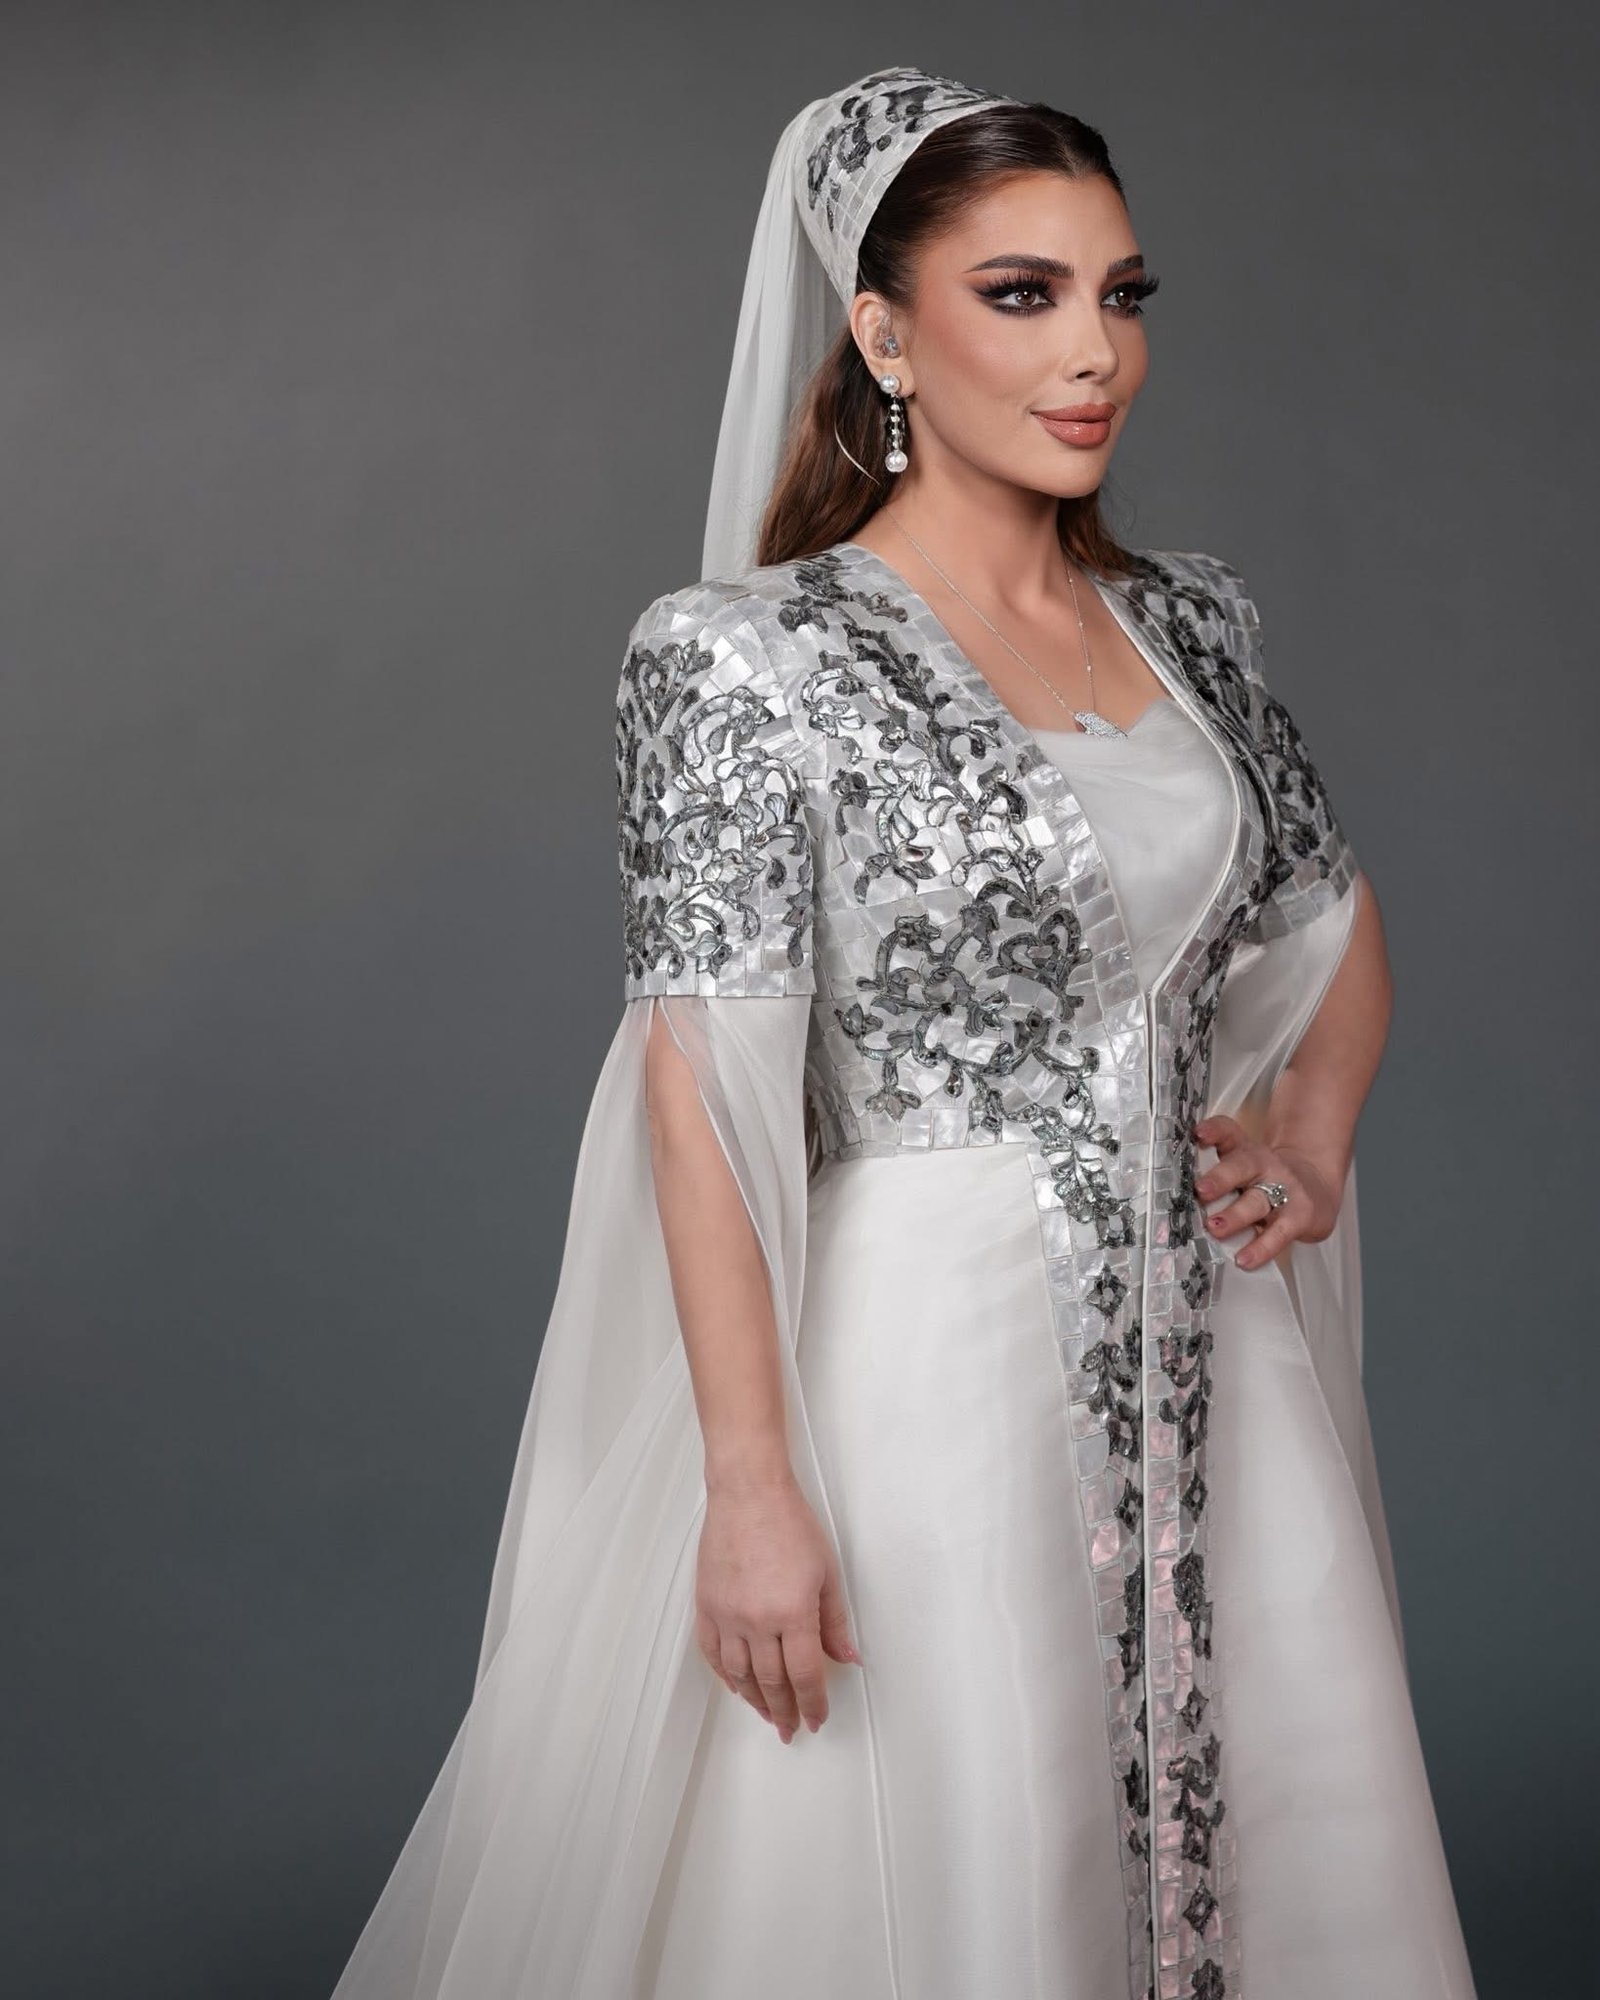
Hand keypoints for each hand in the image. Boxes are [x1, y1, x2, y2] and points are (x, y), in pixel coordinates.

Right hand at [694, 1469, 860, 1742]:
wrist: (748, 1493)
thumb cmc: (790, 1524)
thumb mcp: (827, 1571)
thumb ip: (835, 1620)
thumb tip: (847, 1658)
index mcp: (792, 1613)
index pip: (806, 1674)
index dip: (813, 1702)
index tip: (816, 1719)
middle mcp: (757, 1621)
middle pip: (772, 1682)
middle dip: (785, 1710)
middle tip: (791, 1728)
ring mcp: (727, 1615)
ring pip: (739, 1674)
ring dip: (755, 1700)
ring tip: (767, 1714)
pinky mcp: (706, 1605)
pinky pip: (712, 1653)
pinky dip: (724, 1675)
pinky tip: (735, 1686)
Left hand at [1192, 1116, 1340, 1269]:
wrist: (1316, 1189)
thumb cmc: (1266, 1181)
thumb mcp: (1243, 1170)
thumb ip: (1214, 1177)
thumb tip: (1174, 1201)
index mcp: (1245, 1151)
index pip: (1229, 1132)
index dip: (1214, 1131)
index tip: (1198, 1134)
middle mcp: (1264, 1164)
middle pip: (1242, 1166)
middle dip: (1220, 1178)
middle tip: (1200, 1192)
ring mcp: (1284, 1188)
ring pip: (1257, 1201)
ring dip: (1235, 1216)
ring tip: (1214, 1228)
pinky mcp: (1300, 1215)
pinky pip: (1279, 1233)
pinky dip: (1261, 1248)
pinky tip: (1244, 1259)